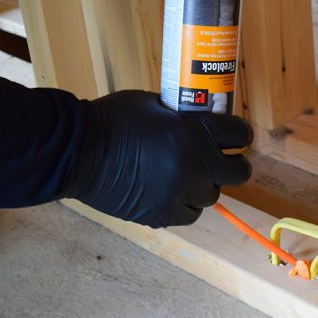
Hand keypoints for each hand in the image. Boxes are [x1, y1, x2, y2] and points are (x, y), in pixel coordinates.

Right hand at [66, 90, 252, 227]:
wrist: (76, 151)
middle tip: (217, 159)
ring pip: (213, 195)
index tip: (232, 135)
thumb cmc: (111, 119)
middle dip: (231, 164)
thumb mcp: (153, 102)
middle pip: (239, 172)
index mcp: (196, 132)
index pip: (241, 134)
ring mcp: (180, 193)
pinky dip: (185, 203)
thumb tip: (202, 114)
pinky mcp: (163, 214)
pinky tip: (170, 191)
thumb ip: (183, 112)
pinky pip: (190, 213)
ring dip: (204, 184)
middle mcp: (195, 165)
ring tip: (184, 175)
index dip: (238, 133)